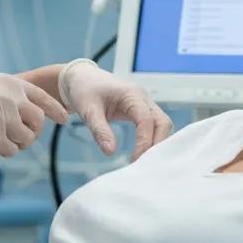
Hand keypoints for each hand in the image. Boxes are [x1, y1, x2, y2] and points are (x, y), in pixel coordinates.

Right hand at [0, 73, 66, 156]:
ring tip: (0, 139)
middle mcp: (12, 99)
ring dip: (17, 143)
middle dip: (31, 131)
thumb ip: (9, 96)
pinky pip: (12, 150)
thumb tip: (27, 112)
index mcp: (11, 84)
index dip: (55, 109)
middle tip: (17, 134)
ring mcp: (5, 118)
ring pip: (27, 139)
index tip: (64, 119)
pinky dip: (5, 151)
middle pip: (38, 122)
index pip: (43, 98)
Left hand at [58, 59, 172, 159]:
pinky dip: (152, 139)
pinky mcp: (140, 110)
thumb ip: (100, 131)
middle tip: (143, 164)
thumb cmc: (83, 89)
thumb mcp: (88, 110)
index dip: (144, 141)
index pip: (146, 119)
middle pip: (162, 122)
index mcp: (131, 94)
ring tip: (142, 161)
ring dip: (156, 142)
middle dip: (157, 144)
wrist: (80, 78)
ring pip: (161, 124)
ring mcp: (144, 103)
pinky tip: (142, 152)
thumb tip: (111, 153)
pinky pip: (154, 125)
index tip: (135, 159)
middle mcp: (142, 97)